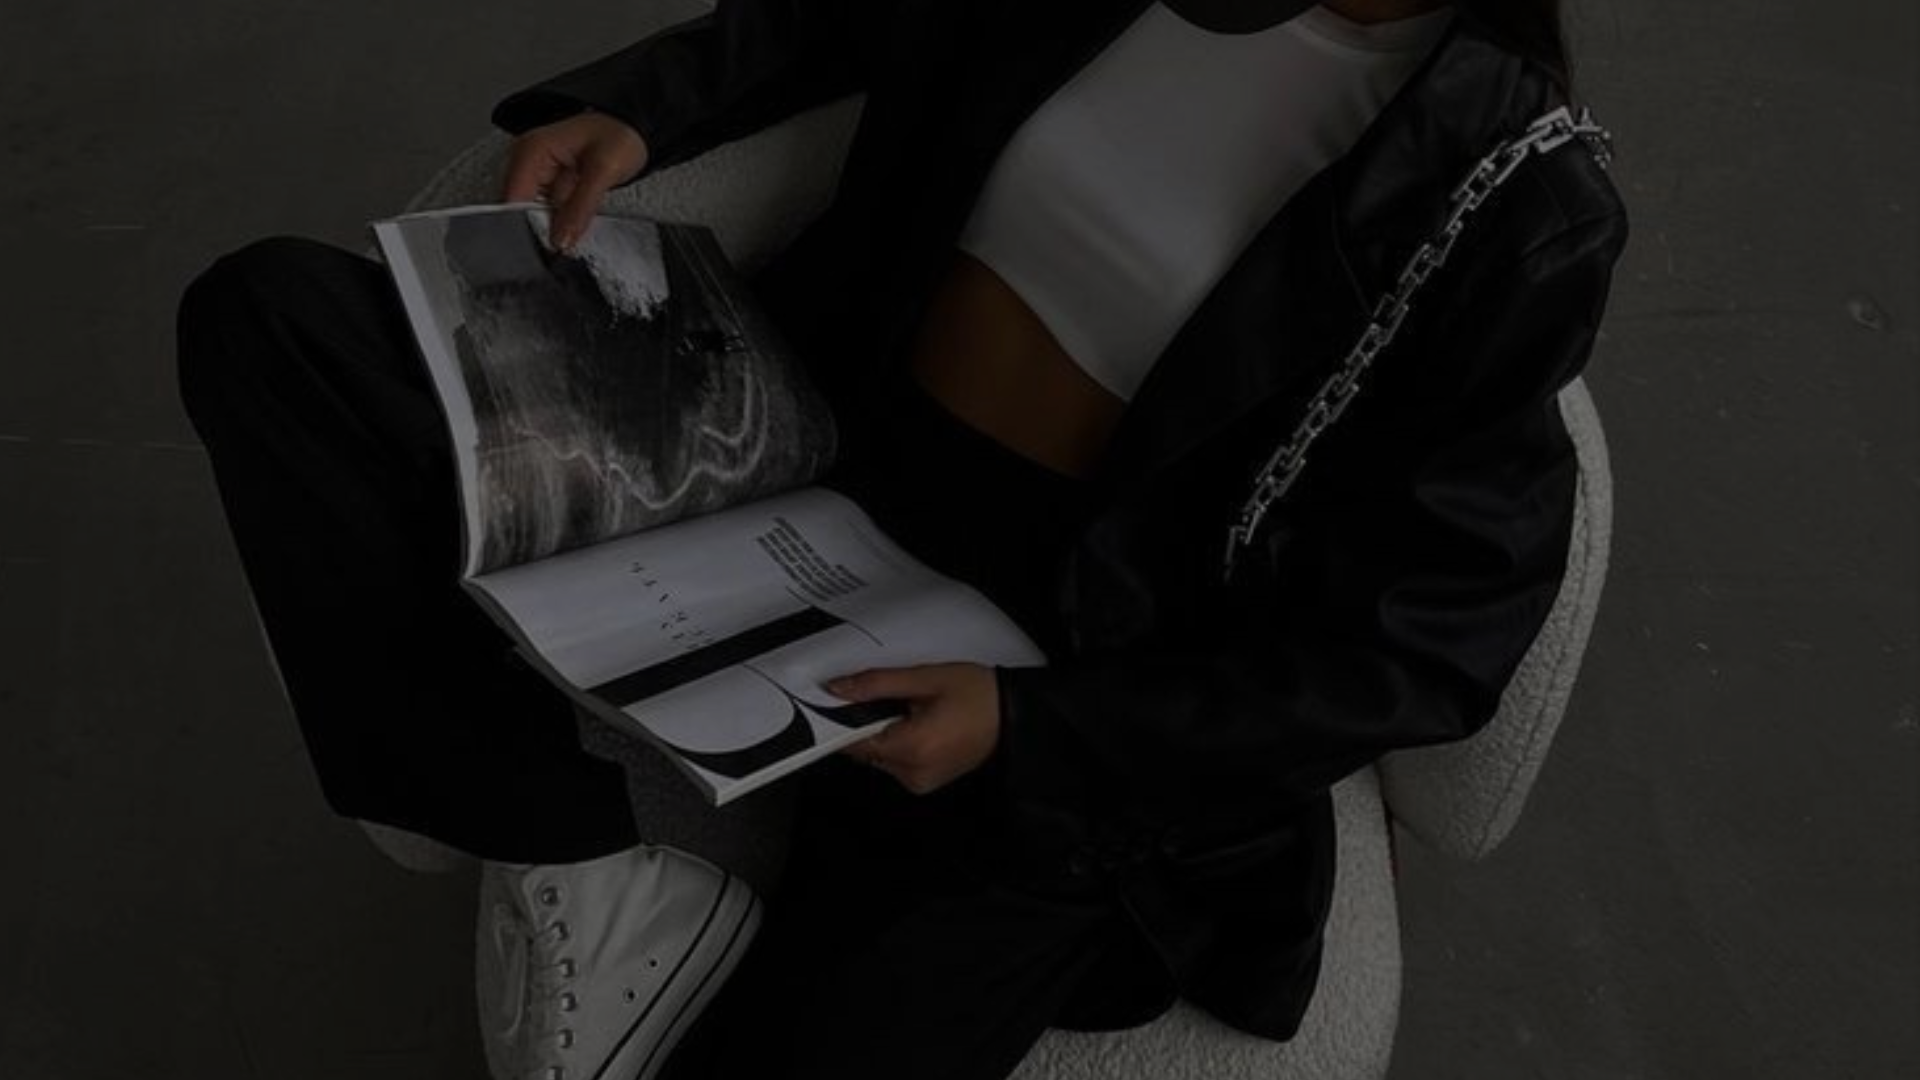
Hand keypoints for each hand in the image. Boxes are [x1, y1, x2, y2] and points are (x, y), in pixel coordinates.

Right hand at [500, 111, 649, 251]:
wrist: (633, 128)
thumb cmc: (620, 135)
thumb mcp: (604, 171)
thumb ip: (580, 208)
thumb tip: (561, 240)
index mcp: (531, 150)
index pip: (512, 199)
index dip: (527, 225)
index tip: (551, 241)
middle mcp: (528, 160)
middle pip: (519, 209)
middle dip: (543, 226)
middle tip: (572, 229)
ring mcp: (538, 173)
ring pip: (535, 214)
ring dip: (556, 223)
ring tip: (581, 212)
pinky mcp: (551, 185)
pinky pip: (550, 211)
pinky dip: (564, 218)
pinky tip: (579, 213)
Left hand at [827, 663, 1000, 794]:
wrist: (1014, 715)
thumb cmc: (979, 695)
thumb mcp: (926, 678)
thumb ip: (877, 683)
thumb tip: (838, 688)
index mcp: (912, 748)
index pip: (853, 741)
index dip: (840, 719)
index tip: (838, 701)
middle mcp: (912, 772)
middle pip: (865, 748)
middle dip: (868, 722)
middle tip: (893, 699)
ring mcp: (919, 781)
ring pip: (878, 755)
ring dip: (884, 733)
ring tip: (913, 712)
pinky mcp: (924, 782)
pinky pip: (895, 762)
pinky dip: (898, 743)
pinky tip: (919, 726)